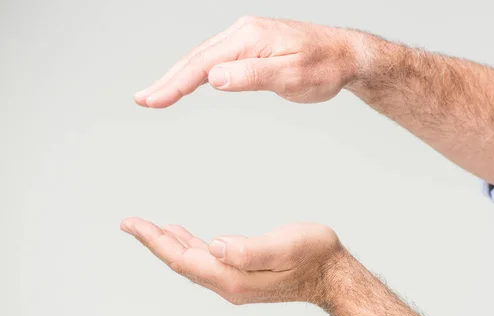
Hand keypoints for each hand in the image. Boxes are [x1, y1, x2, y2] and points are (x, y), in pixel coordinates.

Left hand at [120, 217, 344, 304]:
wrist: (332, 275)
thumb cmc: (314, 255)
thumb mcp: (286, 246)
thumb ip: (249, 250)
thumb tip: (215, 245)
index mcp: (234, 278)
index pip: (184, 260)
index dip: (156, 241)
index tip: (132, 224)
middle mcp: (229, 284)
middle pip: (182, 262)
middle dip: (155, 242)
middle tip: (130, 223)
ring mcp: (235, 282)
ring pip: (193, 263)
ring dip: (170, 245)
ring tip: (150, 229)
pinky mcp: (242, 276)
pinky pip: (206, 262)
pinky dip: (190, 248)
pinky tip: (186, 238)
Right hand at [134, 16, 364, 107]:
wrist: (346, 55)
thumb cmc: (324, 68)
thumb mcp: (291, 76)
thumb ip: (252, 76)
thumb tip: (214, 78)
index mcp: (249, 38)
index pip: (203, 64)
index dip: (175, 84)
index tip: (153, 101)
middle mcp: (243, 32)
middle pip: (196, 58)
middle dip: (168, 80)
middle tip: (143, 100)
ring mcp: (246, 37)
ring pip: (203, 57)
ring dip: (178, 76)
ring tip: (156, 94)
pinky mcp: (251, 44)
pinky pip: (217, 57)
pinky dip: (197, 71)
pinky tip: (188, 81)